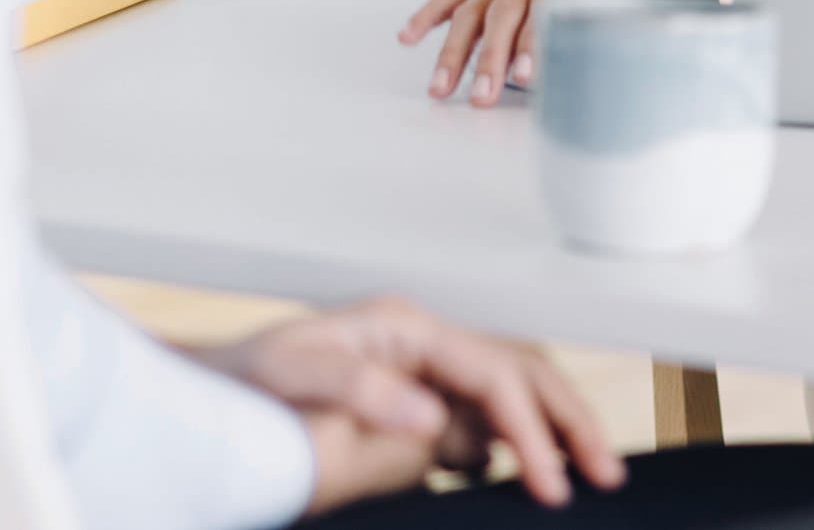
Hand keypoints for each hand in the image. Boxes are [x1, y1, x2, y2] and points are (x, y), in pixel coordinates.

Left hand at [200, 296, 624, 512]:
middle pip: (520, 376)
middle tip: (605, 472)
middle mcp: (422, 348)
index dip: (531, 430)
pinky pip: (476, 428)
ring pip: (508, 400)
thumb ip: (367, 394)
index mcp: (406, 331)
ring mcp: (420, 378)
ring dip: (548, 433)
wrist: (207, 399)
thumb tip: (438, 422)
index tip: (551, 482)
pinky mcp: (408, 411)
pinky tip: (523, 477)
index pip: (494, 377)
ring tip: (583, 475)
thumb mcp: (295, 375)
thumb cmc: (243, 381)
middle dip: (568, 421)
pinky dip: (508, 449)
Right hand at [399, 0, 642, 105]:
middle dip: (492, 55)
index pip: (554, 1)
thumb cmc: (618, 23)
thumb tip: (585, 101)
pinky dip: (431, 17)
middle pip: (509, 7)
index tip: (524, 78)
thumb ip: (609, 56)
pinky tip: (409, 36)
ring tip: (441, 87)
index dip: (536, 41)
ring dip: (456, 50)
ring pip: (477, 7)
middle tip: (482, 95)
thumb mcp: (629, 36)